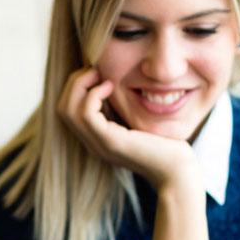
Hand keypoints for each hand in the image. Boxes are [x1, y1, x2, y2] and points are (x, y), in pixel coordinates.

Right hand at [58, 67, 198, 190]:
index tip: (97, 72)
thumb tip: (116, 83)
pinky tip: (110, 86)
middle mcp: (93, 143)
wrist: (177, 171)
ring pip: (68, 110)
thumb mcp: (138, 121)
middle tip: (95, 69)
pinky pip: (86, 114)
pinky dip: (93, 95)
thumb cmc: (165, 145)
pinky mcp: (111, 143)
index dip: (76, 87)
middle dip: (75, 82)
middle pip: (63, 108)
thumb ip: (124, 109)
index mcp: (97, 139)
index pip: (67, 111)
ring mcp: (99, 144)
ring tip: (100, 75)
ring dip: (81, 85)